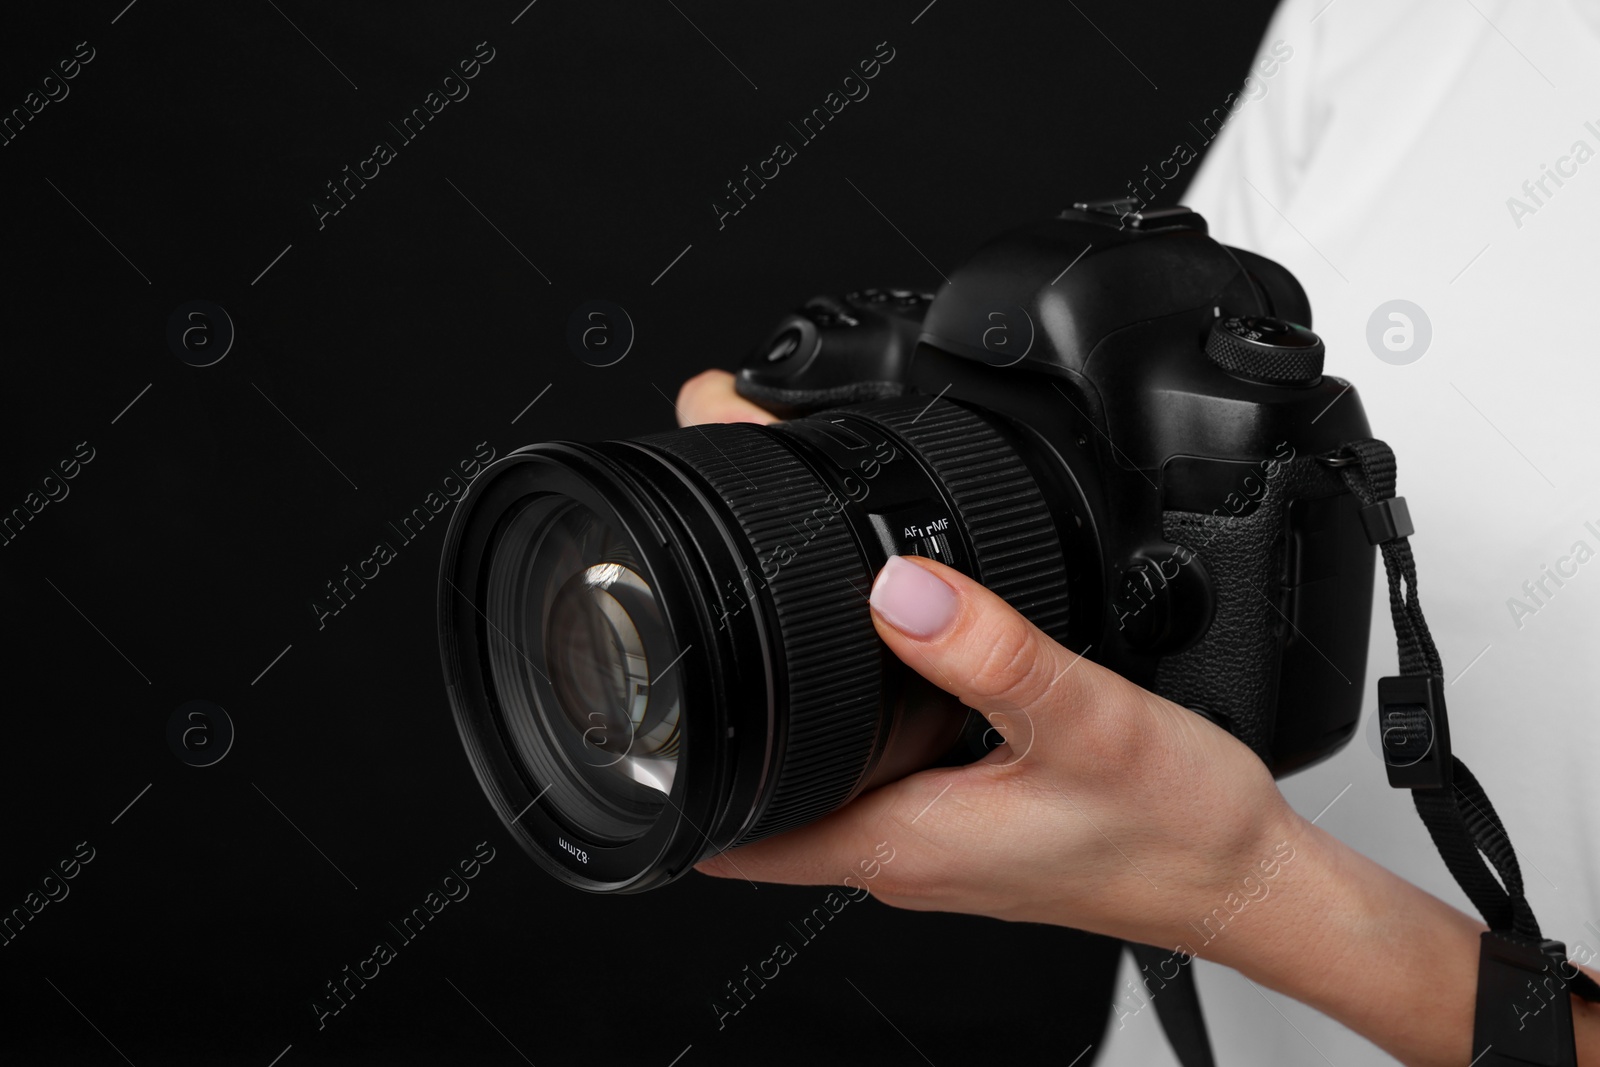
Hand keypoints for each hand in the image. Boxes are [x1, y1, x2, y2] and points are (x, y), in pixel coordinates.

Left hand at [674, 367, 1599, 1066]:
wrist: (1249, 878)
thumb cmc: (1177, 834)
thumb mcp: (1085, 723)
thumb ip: (990, 652)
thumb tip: (897, 588)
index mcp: (898, 840)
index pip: (732, 833)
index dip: (673, 777)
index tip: (639, 712)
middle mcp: (900, 848)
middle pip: (764, 792)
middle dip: (721, 719)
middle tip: (700, 626)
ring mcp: (932, 837)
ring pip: (821, 776)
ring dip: (788, 713)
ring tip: (768, 629)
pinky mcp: (969, 818)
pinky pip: (880, 768)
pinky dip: (856, 718)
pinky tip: (883, 664)